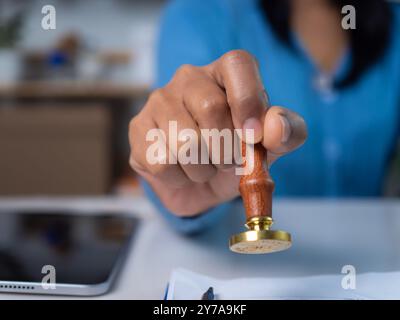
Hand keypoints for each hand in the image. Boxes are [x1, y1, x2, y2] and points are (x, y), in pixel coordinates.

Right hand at [129, 50, 306, 215]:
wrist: (202, 184)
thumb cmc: (237, 156)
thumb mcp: (270, 147)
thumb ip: (286, 133)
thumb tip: (275, 127)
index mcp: (225, 72)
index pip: (238, 65)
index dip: (249, 101)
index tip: (253, 137)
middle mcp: (189, 78)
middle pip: (211, 108)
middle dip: (227, 150)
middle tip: (228, 161)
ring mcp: (159, 100)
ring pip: (185, 143)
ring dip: (203, 170)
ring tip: (204, 166)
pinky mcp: (138, 128)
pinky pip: (162, 162)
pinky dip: (180, 179)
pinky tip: (181, 171)